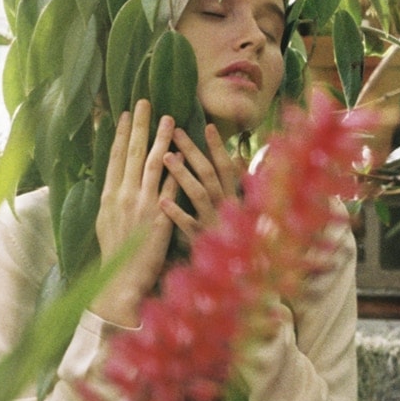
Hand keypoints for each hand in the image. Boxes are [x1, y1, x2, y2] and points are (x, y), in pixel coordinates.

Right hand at [91, 100, 177, 325]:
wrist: (122, 279)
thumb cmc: (115, 252)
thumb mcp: (106, 221)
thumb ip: (112, 198)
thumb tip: (114, 180)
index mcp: (109, 196)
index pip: (115, 158)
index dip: (121, 135)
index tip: (125, 114)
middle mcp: (124, 195)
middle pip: (133, 154)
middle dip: (139, 126)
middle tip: (145, 103)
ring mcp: (142, 204)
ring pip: (153, 164)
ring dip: (160, 139)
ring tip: (168, 118)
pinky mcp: (159, 216)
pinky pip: (170, 187)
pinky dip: (176, 169)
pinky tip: (182, 151)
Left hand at [160, 124, 243, 238]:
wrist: (235, 274)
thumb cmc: (231, 238)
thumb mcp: (234, 210)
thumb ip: (232, 186)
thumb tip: (237, 158)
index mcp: (231, 197)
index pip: (225, 166)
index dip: (218, 146)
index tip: (208, 125)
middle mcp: (225, 207)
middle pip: (210, 174)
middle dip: (194, 151)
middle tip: (176, 131)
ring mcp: (213, 223)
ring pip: (200, 194)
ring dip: (184, 175)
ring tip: (166, 157)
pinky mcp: (202, 242)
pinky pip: (189, 226)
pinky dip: (176, 214)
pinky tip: (162, 201)